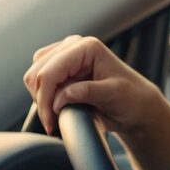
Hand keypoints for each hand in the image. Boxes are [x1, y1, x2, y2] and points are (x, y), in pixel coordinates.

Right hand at [23, 34, 169, 169]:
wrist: (136, 105)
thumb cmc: (131, 98)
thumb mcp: (114, 95)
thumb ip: (87, 92)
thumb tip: (61, 96)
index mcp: (87, 47)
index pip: (50, 71)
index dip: (45, 98)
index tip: (50, 121)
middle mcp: (73, 46)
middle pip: (37, 73)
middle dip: (42, 100)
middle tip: (52, 122)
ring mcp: (65, 55)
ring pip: (34, 76)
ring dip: (41, 99)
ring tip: (55, 116)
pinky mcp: (60, 67)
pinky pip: (39, 81)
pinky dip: (42, 97)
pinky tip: (56, 110)